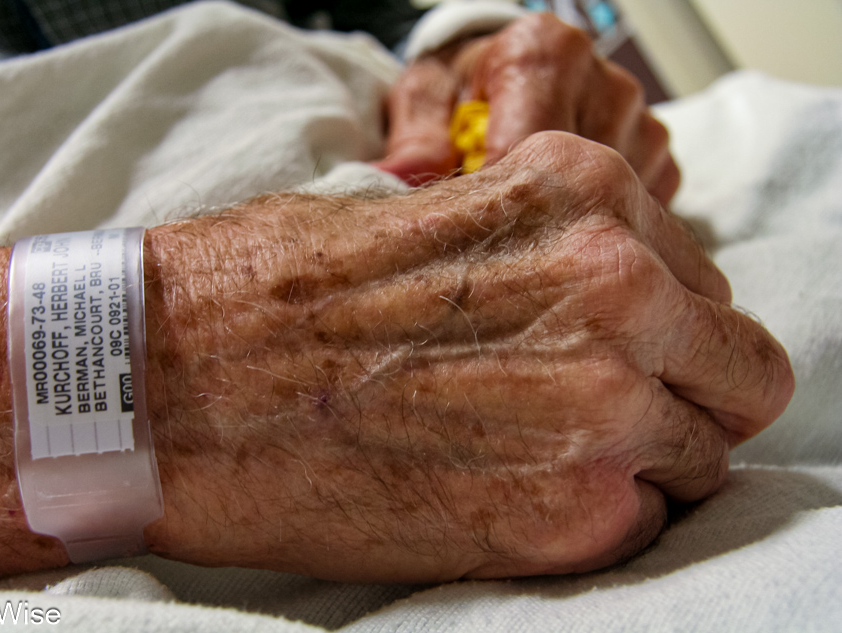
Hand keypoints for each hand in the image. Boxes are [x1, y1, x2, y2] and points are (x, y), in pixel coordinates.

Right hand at [143, 132, 791, 581]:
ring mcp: (599, 404)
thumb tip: (614, 310)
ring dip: (635, 463)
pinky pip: (638, 527)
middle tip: (591, 416)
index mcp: (582, 196)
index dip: (663, 335)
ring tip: (526, 457)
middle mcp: (615, 286)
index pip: (707, 292)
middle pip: (737, 376)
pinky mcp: (562, 513)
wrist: (173, 382)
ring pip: (698, 459)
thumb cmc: (275, 294)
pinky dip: (587, 520)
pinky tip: (499, 494)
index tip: (612, 357)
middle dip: (678, 397)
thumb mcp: (435, 214)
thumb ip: (547, 254)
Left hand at [377, 13, 679, 204]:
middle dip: (534, 218)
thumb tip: (400, 175)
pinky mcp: (658, 157)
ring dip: (567, 223)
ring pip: (613, 204)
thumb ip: (415, 137)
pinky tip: (562, 217)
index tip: (474, 232)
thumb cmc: (463, 92)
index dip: (500, 202)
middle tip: (496, 236)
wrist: (499, 82)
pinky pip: (641, 211)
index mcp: (546, 53)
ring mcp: (638, 120)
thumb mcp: (424, 101)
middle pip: (580, 182)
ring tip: (526, 219)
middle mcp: (604, 80)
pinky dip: (600, 225)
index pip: (535, 148)